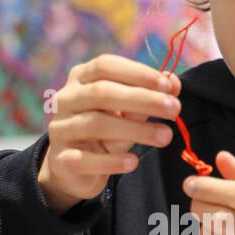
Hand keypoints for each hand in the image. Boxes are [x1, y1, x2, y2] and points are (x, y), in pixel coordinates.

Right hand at [38, 54, 181, 211]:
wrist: (73, 168)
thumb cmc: (105, 131)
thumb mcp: (126, 113)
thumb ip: (146, 97)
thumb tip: (174, 83)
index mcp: (80, 78)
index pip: (106, 66)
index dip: (138, 73)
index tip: (169, 86)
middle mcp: (66, 99)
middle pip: (102, 93)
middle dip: (142, 99)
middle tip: (174, 109)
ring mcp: (60, 129)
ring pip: (95, 124)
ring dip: (135, 130)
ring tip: (165, 136)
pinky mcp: (61, 159)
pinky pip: (84, 159)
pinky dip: (111, 161)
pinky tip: (133, 162)